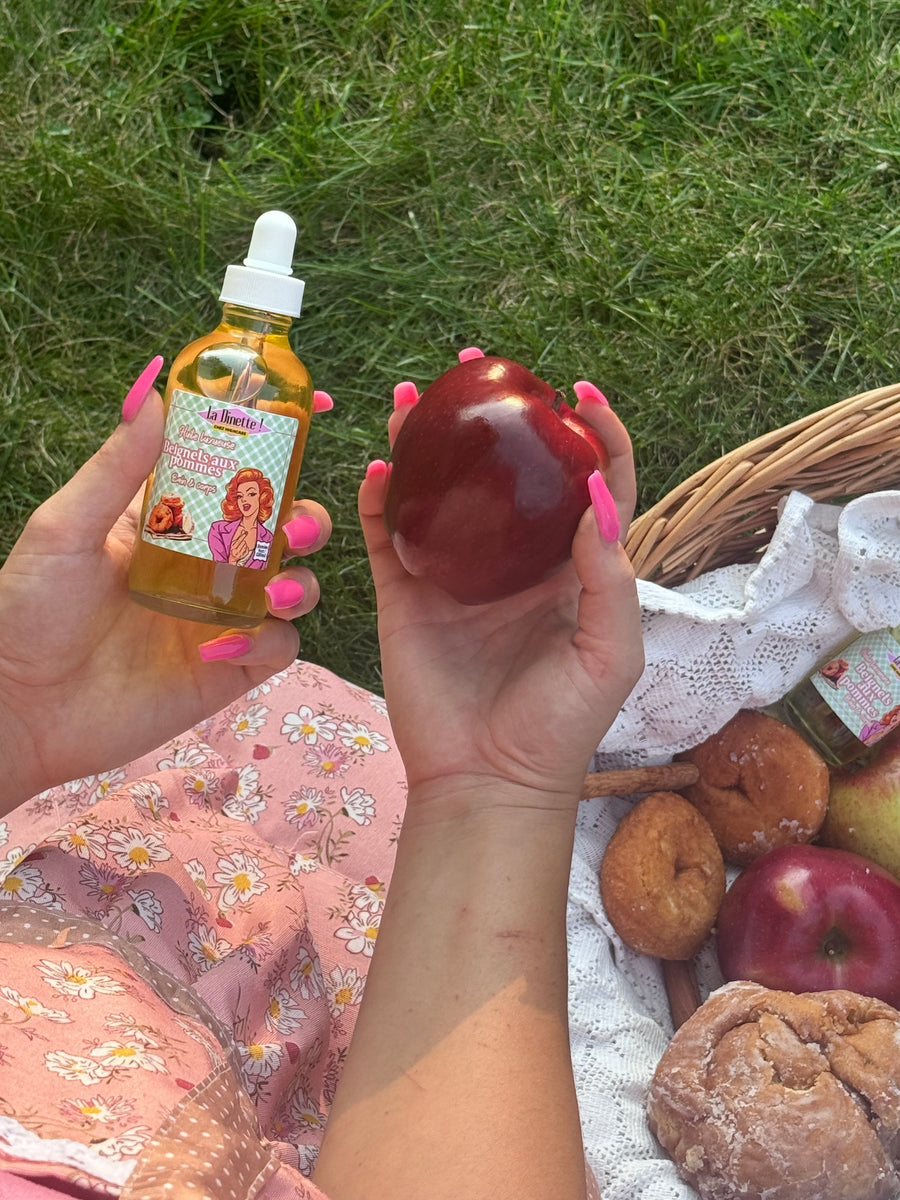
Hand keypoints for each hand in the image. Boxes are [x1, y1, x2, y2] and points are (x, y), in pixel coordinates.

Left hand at [0, 359, 332, 809]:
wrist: (20, 707)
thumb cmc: (28, 612)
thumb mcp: (66, 527)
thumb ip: (118, 467)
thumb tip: (154, 395)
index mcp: (173, 520)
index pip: (237, 475)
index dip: (277, 449)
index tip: (312, 414)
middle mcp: (207, 564)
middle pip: (284, 530)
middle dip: (306, 521)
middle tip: (293, 528)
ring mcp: (221, 616)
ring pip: (296, 587)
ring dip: (301, 583)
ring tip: (277, 592)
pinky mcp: (229, 668)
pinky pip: (278, 647)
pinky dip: (268, 641)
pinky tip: (225, 646)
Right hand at [359, 350, 643, 813]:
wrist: (488, 783)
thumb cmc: (559, 727)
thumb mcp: (609, 655)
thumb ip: (610, 577)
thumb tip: (594, 494)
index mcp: (570, 569)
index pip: (589, 485)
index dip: (592, 434)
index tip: (579, 392)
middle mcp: (512, 561)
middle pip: (504, 471)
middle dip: (493, 415)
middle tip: (477, 366)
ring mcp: (455, 575)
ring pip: (439, 492)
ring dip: (425, 442)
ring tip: (412, 399)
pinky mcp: (407, 597)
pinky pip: (388, 537)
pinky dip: (380, 500)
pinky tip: (379, 467)